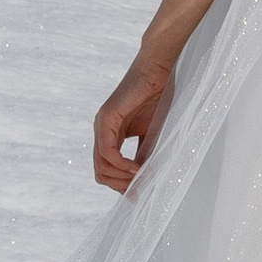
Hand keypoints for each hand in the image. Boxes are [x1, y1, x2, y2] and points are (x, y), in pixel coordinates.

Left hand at [93, 48, 176, 192]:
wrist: (160, 69)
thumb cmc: (160, 97)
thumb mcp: (153, 135)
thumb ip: (144, 157)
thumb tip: (142, 184)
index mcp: (111, 135)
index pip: (107, 170)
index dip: (122, 185)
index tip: (140, 192)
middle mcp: (102, 131)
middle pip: (101, 173)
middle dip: (120, 186)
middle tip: (140, 189)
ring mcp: (101, 124)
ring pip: (101, 166)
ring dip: (121, 178)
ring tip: (140, 179)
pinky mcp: (106, 118)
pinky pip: (107, 152)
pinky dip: (121, 165)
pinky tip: (136, 168)